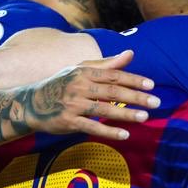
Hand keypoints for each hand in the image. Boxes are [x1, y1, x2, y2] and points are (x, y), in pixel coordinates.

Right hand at [24, 51, 160, 140]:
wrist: (31, 103)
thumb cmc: (62, 84)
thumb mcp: (81, 69)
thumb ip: (108, 64)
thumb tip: (131, 54)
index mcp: (84, 72)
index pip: (114, 75)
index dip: (133, 79)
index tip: (152, 85)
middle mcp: (79, 86)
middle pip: (112, 91)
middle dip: (136, 97)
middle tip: (156, 102)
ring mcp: (73, 104)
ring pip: (104, 109)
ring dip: (126, 114)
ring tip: (144, 117)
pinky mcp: (68, 121)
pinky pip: (92, 127)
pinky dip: (108, 131)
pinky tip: (125, 134)